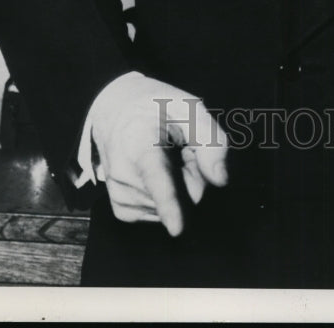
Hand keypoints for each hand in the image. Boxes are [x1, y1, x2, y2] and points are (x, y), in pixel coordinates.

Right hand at [88, 72, 228, 234]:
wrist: (113, 110)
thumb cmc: (155, 106)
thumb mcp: (188, 106)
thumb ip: (210, 139)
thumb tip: (220, 180)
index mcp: (138, 142)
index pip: (157, 177)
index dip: (169, 203)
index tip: (177, 228)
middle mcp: (123, 172)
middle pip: (185, 195)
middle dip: (193, 173)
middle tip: (179, 146)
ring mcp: (120, 195)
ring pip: (177, 208)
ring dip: (180, 184)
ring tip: (164, 155)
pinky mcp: (122, 210)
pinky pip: (163, 214)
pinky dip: (167, 197)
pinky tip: (156, 173)